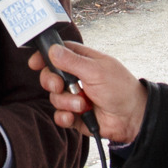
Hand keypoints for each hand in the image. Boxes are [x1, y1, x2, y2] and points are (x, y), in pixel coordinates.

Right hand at [27, 42, 146, 142]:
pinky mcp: (75, 114)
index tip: (34, 63)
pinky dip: (65, 116)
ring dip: (66, 102)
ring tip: (83, 105)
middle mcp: (76, 78)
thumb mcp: (96, 71)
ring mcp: (75, 96)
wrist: (132, 118)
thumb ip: (72, 61)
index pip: (57, 53)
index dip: (44, 56)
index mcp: (82, 61)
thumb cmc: (120, 89)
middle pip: (50, 76)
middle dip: (51, 82)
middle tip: (59, 86)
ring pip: (54, 97)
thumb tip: (52, 50)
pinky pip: (59, 115)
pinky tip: (76, 116)